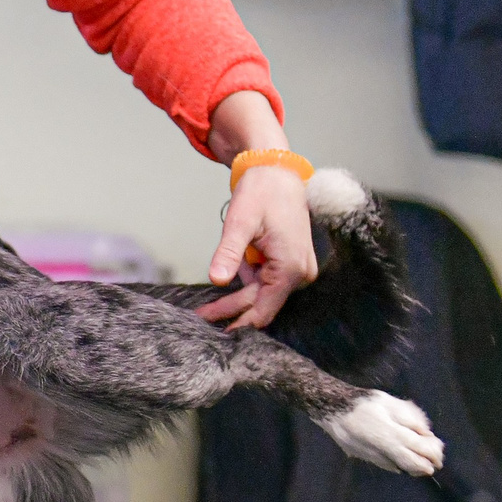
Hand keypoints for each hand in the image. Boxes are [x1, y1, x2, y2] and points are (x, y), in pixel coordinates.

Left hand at [201, 165, 317, 328]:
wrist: (276, 171)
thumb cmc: (262, 192)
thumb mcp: (240, 222)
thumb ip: (229, 253)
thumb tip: (216, 279)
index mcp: (291, 268)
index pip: (263, 310)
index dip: (238, 321)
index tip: (215, 329)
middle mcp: (300, 272)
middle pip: (260, 303)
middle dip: (231, 307)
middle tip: (202, 315)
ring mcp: (298, 267)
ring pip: (262, 291)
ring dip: (238, 290)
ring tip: (217, 282)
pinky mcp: (292, 261)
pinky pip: (266, 279)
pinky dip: (248, 275)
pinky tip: (237, 261)